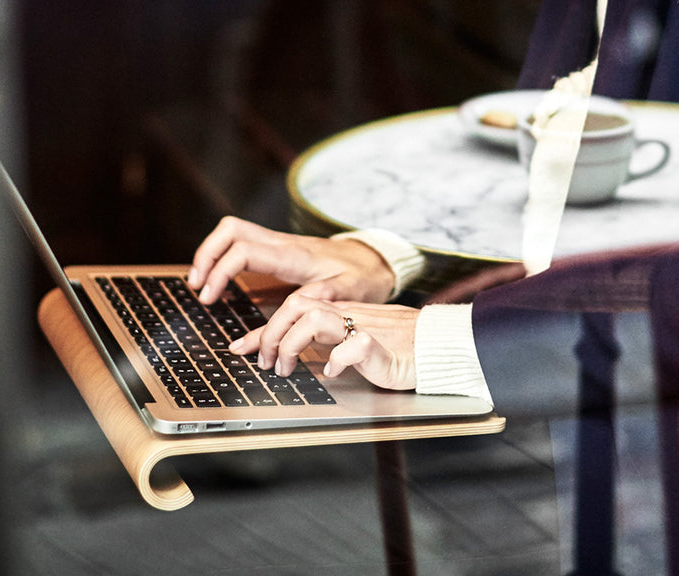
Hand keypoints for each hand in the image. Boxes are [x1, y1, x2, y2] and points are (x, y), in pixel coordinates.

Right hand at [188, 217, 394, 304]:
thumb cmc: (364, 276)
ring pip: (234, 232)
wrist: (376, 259)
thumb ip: (319, 301)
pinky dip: (224, 258)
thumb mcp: (349, 293)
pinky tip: (219, 283)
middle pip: (231, 230)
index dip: (219, 271)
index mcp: (295, 255)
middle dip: (206, 255)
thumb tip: (291, 311)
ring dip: (211, 254)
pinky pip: (243, 244)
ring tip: (201, 285)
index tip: (209, 298)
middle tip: (197, 287)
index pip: (245, 251)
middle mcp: (283, 243)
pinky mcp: (278, 250)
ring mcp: (279, 243)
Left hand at [229, 293, 419, 390]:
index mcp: (341, 312)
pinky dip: (336, 359)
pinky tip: (331, 372)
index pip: (294, 308)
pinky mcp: (380, 345)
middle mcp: (347, 315)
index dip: (264, 329)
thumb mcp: (354, 340)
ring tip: (289, 369)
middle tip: (268, 363)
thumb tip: (295, 355)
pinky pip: (353, 345)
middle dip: (273, 333)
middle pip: (297, 305)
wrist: (436, 345)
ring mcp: (363, 327)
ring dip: (293, 343)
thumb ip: (327, 342)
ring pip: (316, 317)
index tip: (241, 347)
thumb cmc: (399, 346)